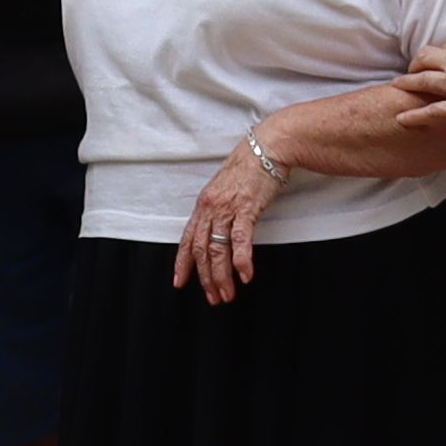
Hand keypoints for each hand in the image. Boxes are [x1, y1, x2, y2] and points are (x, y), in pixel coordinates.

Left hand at [171, 135, 286, 304]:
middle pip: (201, 250)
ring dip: (221, 275)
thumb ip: (220, 211)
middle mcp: (210, 208)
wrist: (266, 148)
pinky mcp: (246, 208)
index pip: (188, 239)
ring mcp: (227, 208)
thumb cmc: (249, 169)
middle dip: (205, 278)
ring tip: (227, 294)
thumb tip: (220, 232)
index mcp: (204, 206)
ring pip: (217, 248)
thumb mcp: (226, 191)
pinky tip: (245, 275)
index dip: (183, 263)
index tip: (179, 282)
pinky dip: (242, 260)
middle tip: (213, 297)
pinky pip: (241, 239)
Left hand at [401, 40, 445, 135]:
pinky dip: (415, 115)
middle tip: (410, 72)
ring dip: (407, 83)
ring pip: (422, 80)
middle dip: (415, 65)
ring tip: (398, 86)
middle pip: (425, 59)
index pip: (444, 49)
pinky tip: (402, 119)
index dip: (434, 57)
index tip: (431, 61)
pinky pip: (432, 111)